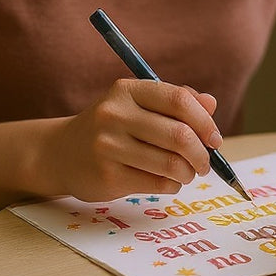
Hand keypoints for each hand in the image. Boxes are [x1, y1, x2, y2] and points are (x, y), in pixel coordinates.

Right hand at [44, 78, 219, 200]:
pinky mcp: (107, 176)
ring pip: (170, 163)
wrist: (61, 153)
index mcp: (127, 90)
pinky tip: (167, 181)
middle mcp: (115, 115)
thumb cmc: (110, 127)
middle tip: (204, 163)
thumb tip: (211, 103)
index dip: (205, 121)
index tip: (214, 138)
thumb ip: (174, 102)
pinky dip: (171, 185)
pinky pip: (156, 184)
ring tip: (186, 173)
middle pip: (179, 135)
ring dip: (188, 172)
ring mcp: (108, 146)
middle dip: (201, 153)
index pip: (179, 100)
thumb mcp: (137, 105)